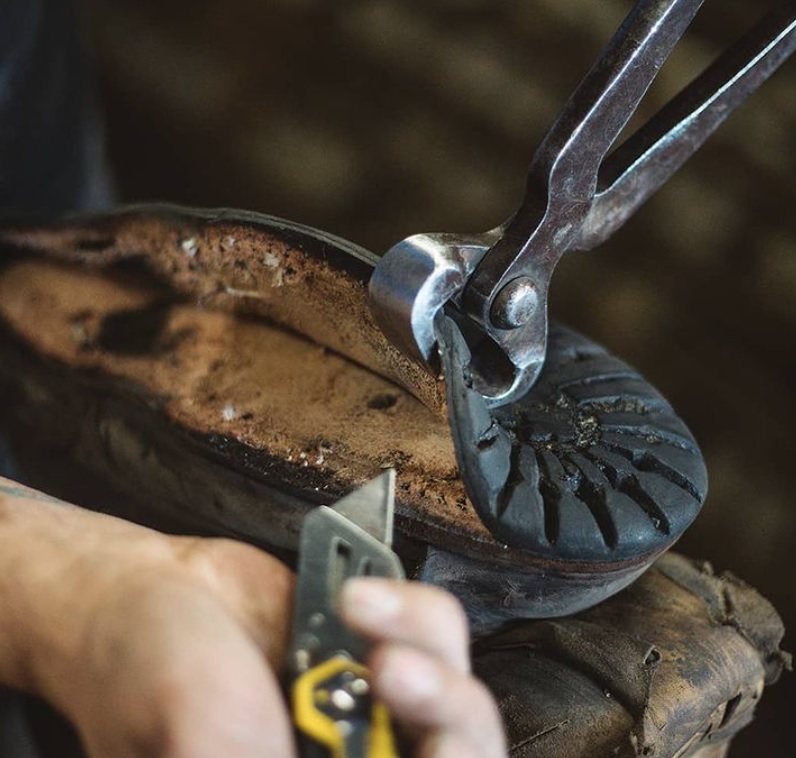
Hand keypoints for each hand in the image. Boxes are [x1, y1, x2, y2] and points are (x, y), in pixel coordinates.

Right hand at [1, 483, 506, 756]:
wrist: (146, 589)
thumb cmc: (146, 672)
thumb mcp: (197, 732)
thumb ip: (254, 753)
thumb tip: (339, 752)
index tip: (415, 744)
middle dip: (444, 717)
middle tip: (391, 674)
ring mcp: (371, 708)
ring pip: (458, 700)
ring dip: (425, 651)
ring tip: (356, 611)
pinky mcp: (373, 643)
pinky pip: (433, 631)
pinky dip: (410, 608)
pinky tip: (353, 595)